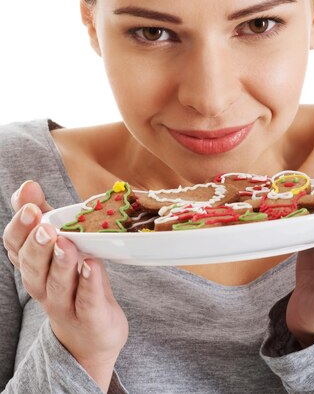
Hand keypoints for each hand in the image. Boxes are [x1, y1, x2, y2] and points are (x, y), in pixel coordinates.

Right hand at [2, 180, 128, 391]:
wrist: (89, 335)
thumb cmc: (71, 280)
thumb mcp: (56, 246)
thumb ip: (43, 216)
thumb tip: (27, 186)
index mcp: (33, 265)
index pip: (15, 246)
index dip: (20, 227)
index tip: (29, 206)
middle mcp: (43, 286)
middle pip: (33, 266)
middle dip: (36, 245)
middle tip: (44, 226)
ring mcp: (65, 303)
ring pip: (57, 283)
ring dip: (60, 262)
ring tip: (66, 243)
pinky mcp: (90, 317)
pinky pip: (87, 300)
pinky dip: (89, 283)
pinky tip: (91, 265)